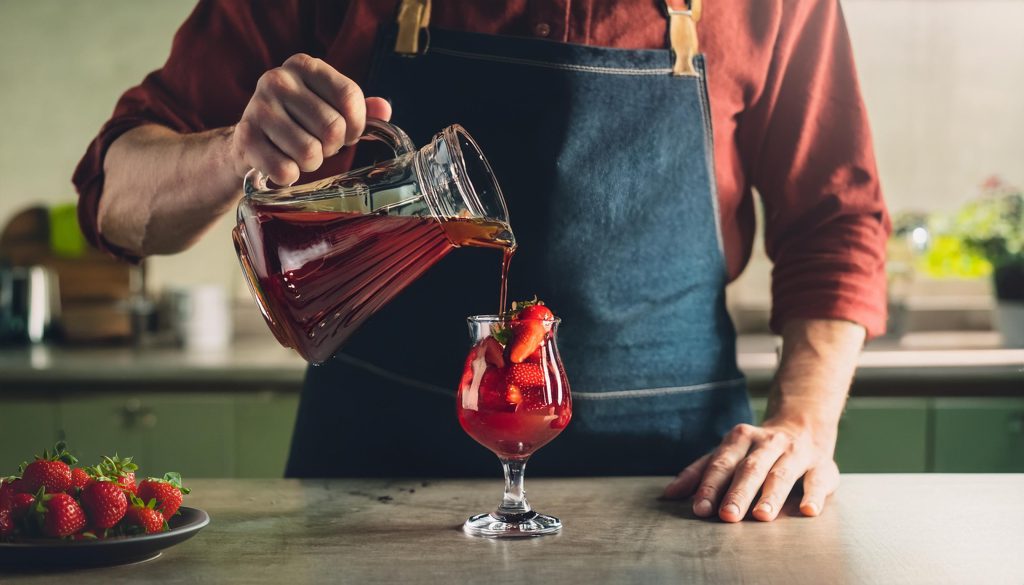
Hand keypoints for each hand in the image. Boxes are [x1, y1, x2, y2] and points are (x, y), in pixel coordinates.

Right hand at [230, 53, 392, 185]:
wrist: (250, 138)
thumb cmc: (299, 121)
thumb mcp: (329, 106)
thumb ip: (359, 107)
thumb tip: (384, 108)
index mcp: (304, 65)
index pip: (349, 96)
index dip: (356, 125)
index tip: (348, 133)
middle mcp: (277, 80)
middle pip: (332, 127)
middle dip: (332, 146)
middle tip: (320, 145)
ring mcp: (257, 108)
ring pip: (309, 152)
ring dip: (311, 164)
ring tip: (301, 154)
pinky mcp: (245, 138)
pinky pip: (285, 171)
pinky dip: (290, 176)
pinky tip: (283, 164)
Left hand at [662, 418, 839, 521]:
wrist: (803, 425)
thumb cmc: (756, 449)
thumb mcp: (726, 453)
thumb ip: (699, 472)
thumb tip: (670, 495)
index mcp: (740, 438)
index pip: (722, 463)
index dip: (710, 486)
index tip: (700, 509)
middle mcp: (768, 443)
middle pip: (750, 468)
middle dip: (738, 492)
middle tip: (728, 516)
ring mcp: (796, 453)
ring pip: (781, 473)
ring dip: (771, 495)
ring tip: (762, 516)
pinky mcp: (822, 465)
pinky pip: (818, 479)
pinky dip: (813, 495)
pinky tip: (807, 510)